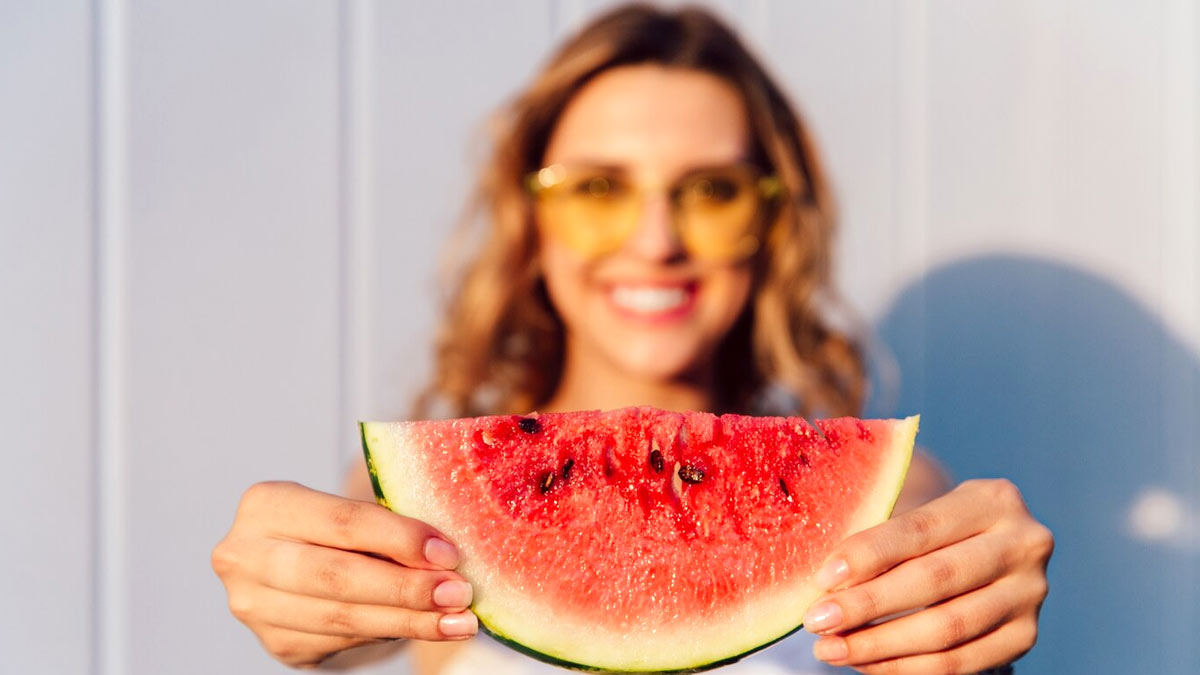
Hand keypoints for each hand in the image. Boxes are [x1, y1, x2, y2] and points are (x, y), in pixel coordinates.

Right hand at [212, 482, 476, 667]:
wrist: (294, 561)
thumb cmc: (335, 527)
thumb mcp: (350, 510)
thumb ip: (385, 525)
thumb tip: (444, 556)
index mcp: (266, 504)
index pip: (342, 522)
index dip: (399, 538)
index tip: (448, 553)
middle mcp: (245, 556)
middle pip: (337, 577)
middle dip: (405, 588)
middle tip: (458, 593)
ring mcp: (254, 605)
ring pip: (341, 618)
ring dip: (408, 621)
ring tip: (457, 620)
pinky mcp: (275, 642)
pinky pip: (341, 641)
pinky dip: (388, 634)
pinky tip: (425, 627)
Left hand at [802, 479, 1052, 674]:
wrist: (987, 548)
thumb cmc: (933, 530)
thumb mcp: (917, 514)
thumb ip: (881, 540)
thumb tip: (827, 583)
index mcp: (992, 499)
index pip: (921, 529)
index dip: (869, 555)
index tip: (822, 578)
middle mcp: (1022, 544)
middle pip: (935, 581)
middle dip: (868, 604)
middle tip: (818, 621)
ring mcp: (1030, 593)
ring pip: (947, 629)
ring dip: (880, 645)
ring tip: (830, 649)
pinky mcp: (1025, 636)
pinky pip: (960, 663)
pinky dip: (906, 667)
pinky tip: (865, 663)